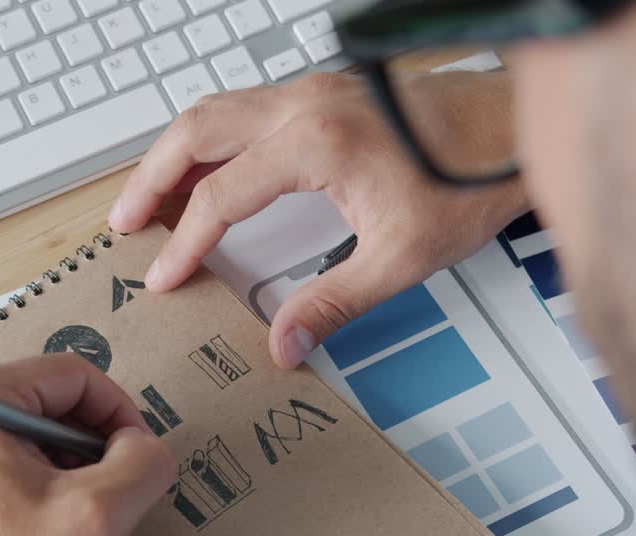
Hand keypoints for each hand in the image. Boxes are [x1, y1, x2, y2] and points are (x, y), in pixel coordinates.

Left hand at [0, 354, 174, 535]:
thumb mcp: (96, 515)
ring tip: (74, 515)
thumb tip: (146, 448)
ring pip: (21, 431)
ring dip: (61, 465)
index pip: (70, 374)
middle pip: (43, 399)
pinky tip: (41, 528)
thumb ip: (143, 464)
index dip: (118, 411)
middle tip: (110, 490)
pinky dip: (31, 481)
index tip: (138, 454)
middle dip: (88, 442)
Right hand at [109, 70, 528, 367]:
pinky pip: (242, 105)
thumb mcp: (403, 255)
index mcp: (316, 144)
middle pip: (196, 131)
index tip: (164, 275)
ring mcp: (311, 91)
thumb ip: (334, 302)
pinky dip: (208, 136)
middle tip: (124, 221)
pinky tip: (208, 163)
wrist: (510, 129)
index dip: (183, 242)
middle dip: (150, 178)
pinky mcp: (322, 92)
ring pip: (214, 108)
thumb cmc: (469, 178)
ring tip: (150, 193)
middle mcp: (304, 106)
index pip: (221, 195)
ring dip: (174, 151)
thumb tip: (285, 343)